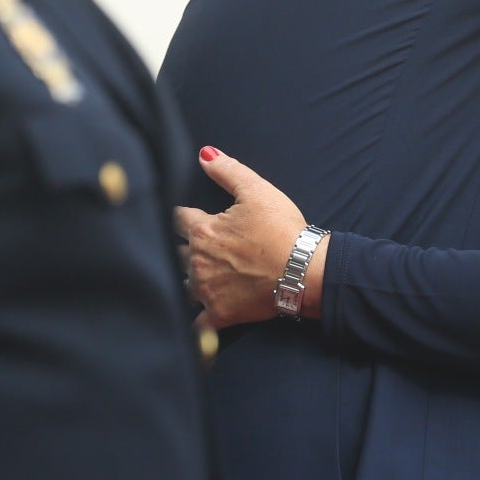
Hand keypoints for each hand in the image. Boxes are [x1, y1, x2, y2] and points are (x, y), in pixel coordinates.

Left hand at [173, 147, 314, 327]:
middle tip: (194, 248)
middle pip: (176, 253)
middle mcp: (197, 261)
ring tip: (196, 277)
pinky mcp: (219, 314)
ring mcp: (206, 290)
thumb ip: (227, 170)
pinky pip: (195, 324)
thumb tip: (204, 154)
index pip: (176, 218)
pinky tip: (187, 322)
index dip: (181, 216)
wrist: (304, 270)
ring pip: (182, 285)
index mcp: (203, 230)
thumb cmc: (282, 229)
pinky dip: (190, 323)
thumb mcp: (257, 190)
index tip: (184, 218)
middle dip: (183, 249)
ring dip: (186, 280)